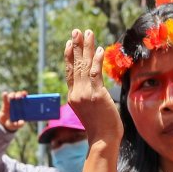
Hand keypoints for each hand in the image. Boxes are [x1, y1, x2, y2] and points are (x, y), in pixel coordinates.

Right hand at [0, 91, 27, 132]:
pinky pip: (5, 98)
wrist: (4, 123)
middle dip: (19, 94)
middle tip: (19, 97)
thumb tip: (22, 122)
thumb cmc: (13, 123)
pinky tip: (5, 94)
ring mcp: (11, 102)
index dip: (26, 96)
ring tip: (11, 97)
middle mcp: (18, 103)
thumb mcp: (16, 125)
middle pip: (20, 95)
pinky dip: (5, 96)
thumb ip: (19, 124)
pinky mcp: (5, 103)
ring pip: (13, 95)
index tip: (25, 95)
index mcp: (23, 107)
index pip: (26, 99)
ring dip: (13, 95)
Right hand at [63, 29, 121, 143]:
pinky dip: (96, 60)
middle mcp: (76, 93)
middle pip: (76, 65)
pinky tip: (98, 49)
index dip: (70, 57)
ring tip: (87, 33)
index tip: (70, 44)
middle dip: (77, 46)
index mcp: (73, 96)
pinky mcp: (96, 94)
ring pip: (84, 65)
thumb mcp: (91, 110)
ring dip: (86, 47)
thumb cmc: (101, 128)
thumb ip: (90, 97)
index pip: (70, 73)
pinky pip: (95, 72)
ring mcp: (85, 93)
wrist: (103, 139)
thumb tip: (96, 90)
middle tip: (76, 31)